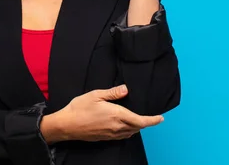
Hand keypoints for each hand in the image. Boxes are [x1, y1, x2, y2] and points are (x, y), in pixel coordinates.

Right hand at [40, 85, 163, 142]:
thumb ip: (113, 93)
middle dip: (146, 123)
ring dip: (137, 127)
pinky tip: (124, 126)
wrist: (67, 125)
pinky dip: (128, 131)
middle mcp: (116, 127)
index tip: (161, 118)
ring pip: (130, 133)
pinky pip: (122, 136)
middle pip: (137, 128)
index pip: (141, 120)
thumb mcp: (96, 95)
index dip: (153, 120)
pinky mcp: (105, 138)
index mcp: (117, 115)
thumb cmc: (79, 108)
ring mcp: (111, 134)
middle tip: (152, 117)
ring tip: (139, 120)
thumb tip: (126, 89)